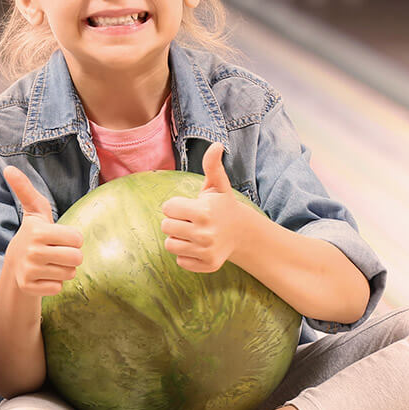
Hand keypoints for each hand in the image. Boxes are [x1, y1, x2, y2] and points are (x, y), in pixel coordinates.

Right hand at [0, 166, 84, 296]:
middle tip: (57, 252)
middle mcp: (32, 251)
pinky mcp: (29, 287)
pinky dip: (54, 283)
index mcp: (38, 231)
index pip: (78, 239)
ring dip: (63, 270)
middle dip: (71, 256)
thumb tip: (9, 168)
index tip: (60, 237)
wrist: (15, 263)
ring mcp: (29, 270)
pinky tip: (44, 276)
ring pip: (69, 274)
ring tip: (50, 263)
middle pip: (76, 258)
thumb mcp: (34, 210)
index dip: (73, 239)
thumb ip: (25, 189)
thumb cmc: (34, 233)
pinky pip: (58, 288)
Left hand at [161, 143, 261, 272]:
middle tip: (190, 220)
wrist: (242, 234)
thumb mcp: (218, 186)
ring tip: (192, 233)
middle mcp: (205, 233)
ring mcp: (206, 251)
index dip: (176, 206)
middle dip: (175, 221)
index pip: (167, 208)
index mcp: (203, 211)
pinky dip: (186, 254)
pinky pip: (179, 260)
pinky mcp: (207, 265)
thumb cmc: (223, 206)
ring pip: (169, 244)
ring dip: (178, 238)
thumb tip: (217, 144)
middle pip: (165, 226)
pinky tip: (198, 246)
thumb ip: (212, 166)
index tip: (189, 206)